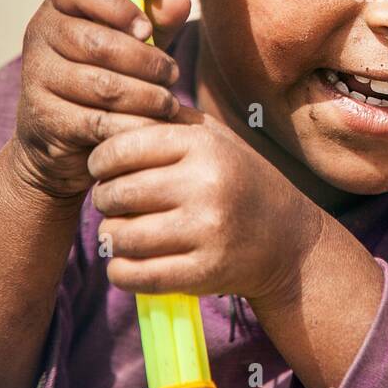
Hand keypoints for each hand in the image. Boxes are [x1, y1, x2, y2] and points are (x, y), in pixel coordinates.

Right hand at [11, 0, 190, 201]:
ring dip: (146, 96)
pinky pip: (97, 121)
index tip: (147, 29)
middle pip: (97, 43)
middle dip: (145, 61)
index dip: (118, 8)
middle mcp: (39, 35)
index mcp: (58, 6)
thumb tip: (182, 0)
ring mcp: (37, 77)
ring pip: (101, 85)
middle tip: (173, 74)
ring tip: (169, 103)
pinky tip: (153, 126)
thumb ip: (155, 20)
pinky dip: (132, 124)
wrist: (59, 133)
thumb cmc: (102, 72)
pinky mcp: (45, 118)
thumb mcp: (130, 42)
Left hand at [87, 105, 325, 307]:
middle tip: (113, 203)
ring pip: (120, 237)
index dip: (100, 161)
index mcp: (203, 145)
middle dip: (104, 200)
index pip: (120, 149)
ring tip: (122, 231)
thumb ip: (165, 119)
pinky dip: (120, 271)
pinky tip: (127, 262)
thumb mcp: (212, 137)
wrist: (287, 238)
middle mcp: (206, 184)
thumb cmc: (237, 179)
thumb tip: (108, 113)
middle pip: (116, 194)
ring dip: (111, 237)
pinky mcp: (204, 271)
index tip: (102, 170)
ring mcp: (206, 230)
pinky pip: (135, 275)